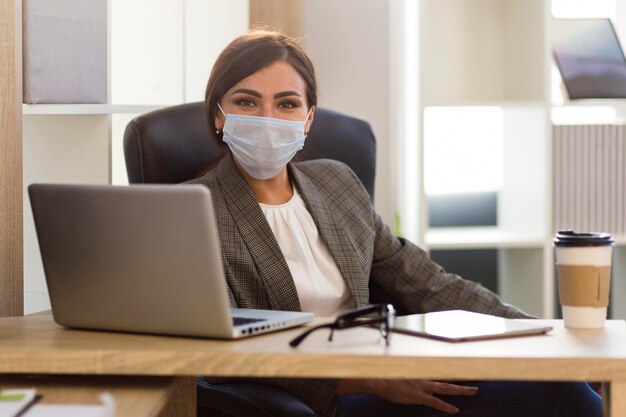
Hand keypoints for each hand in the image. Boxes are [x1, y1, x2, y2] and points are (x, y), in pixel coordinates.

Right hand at [337, 379, 478, 413]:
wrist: (379, 380)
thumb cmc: (387, 379)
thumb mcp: (401, 376)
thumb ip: (411, 378)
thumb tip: (414, 380)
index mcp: (421, 374)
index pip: (440, 373)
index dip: (453, 374)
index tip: (465, 373)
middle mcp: (424, 378)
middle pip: (447, 379)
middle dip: (462, 382)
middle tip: (476, 385)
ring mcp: (422, 387)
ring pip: (446, 388)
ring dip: (460, 390)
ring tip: (473, 392)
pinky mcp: (418, 396)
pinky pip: (435, 402)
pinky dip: (446, 406)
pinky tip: (455, 410)